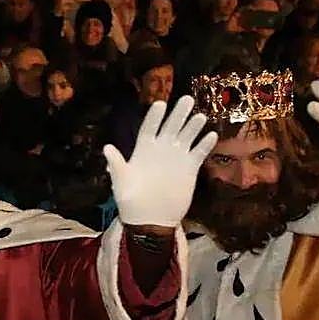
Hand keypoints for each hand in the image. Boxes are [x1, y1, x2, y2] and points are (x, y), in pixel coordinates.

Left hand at [103, 96, 216, 227]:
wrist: (150, 220)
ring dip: (193, 126)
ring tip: (199, 116)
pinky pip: (198, 153)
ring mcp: (176, 158)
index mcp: (143, 150)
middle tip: (187, 99)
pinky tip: (212, 135)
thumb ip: (116, 164)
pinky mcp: (189, 168)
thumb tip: (107, 148)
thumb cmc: (131, 201)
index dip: (154, 117)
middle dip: (178, 113)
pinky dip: (204, 144)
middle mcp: (161, 149)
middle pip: (170, 126)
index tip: (160, 104)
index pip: (149, 128)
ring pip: (186, 136)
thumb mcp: (121, 182)